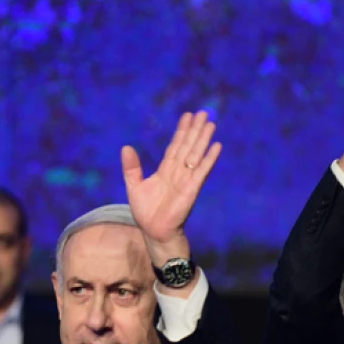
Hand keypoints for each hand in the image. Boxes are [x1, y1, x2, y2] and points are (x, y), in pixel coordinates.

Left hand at [122, 110, 221, 259]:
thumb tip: (126, 147)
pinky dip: (209, 159)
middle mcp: (178, 172)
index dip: (181, 131)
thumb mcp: (134, 186)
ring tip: (211, 123)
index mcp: (165, 170)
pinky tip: (216, 146)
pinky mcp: (192, 189)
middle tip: (203, 112)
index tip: (187, 116)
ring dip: (203, 139)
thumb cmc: (145, 212)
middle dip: (195, 130)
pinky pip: (201, 171)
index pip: (175, 146)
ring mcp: (186, 179)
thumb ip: (132, 167)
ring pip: (195, 155)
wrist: (154, 231)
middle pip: (188, 146)